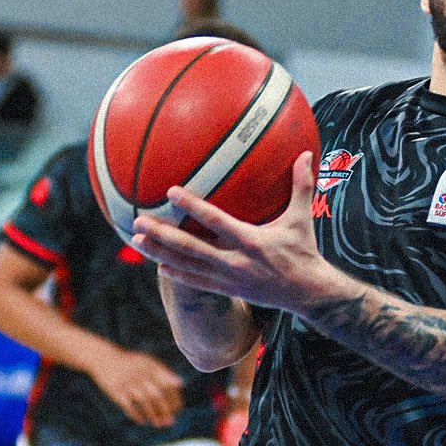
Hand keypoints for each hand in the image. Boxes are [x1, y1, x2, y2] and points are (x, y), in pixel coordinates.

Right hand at [90, 345, 182, 425]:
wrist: (103, 358)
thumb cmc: (130, 363)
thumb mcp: (147, 361)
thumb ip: (163, 371)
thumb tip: (180, 384)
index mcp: (151, 366)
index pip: (169, 385)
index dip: (175, 399)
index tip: (177, 410)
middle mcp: (141, 374)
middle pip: (157, 396)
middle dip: (165, 411)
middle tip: (170, 422)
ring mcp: (128, 382)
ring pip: (144, 402)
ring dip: (153, 415)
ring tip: (157, 423)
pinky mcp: (116, 391)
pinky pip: (129, 406)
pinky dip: (136, 415)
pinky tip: (141, 421)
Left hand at [131, 152, 329, 313]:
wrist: (307, 293)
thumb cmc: (304, 252)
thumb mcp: (302, 219)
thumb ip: (301, 185)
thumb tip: (307, 152)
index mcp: (251, 241)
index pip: (215, 221)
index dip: (193, 207)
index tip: (171, 192)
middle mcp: (235, 262)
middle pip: (191, 248)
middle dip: (162, 235)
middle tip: (138, 222)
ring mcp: (228, 279)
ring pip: (187, 266)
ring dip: (161, 253)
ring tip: (137, 242)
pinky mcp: (228, 290)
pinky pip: (196, 282)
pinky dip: (176, 274)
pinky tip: (158, 265)